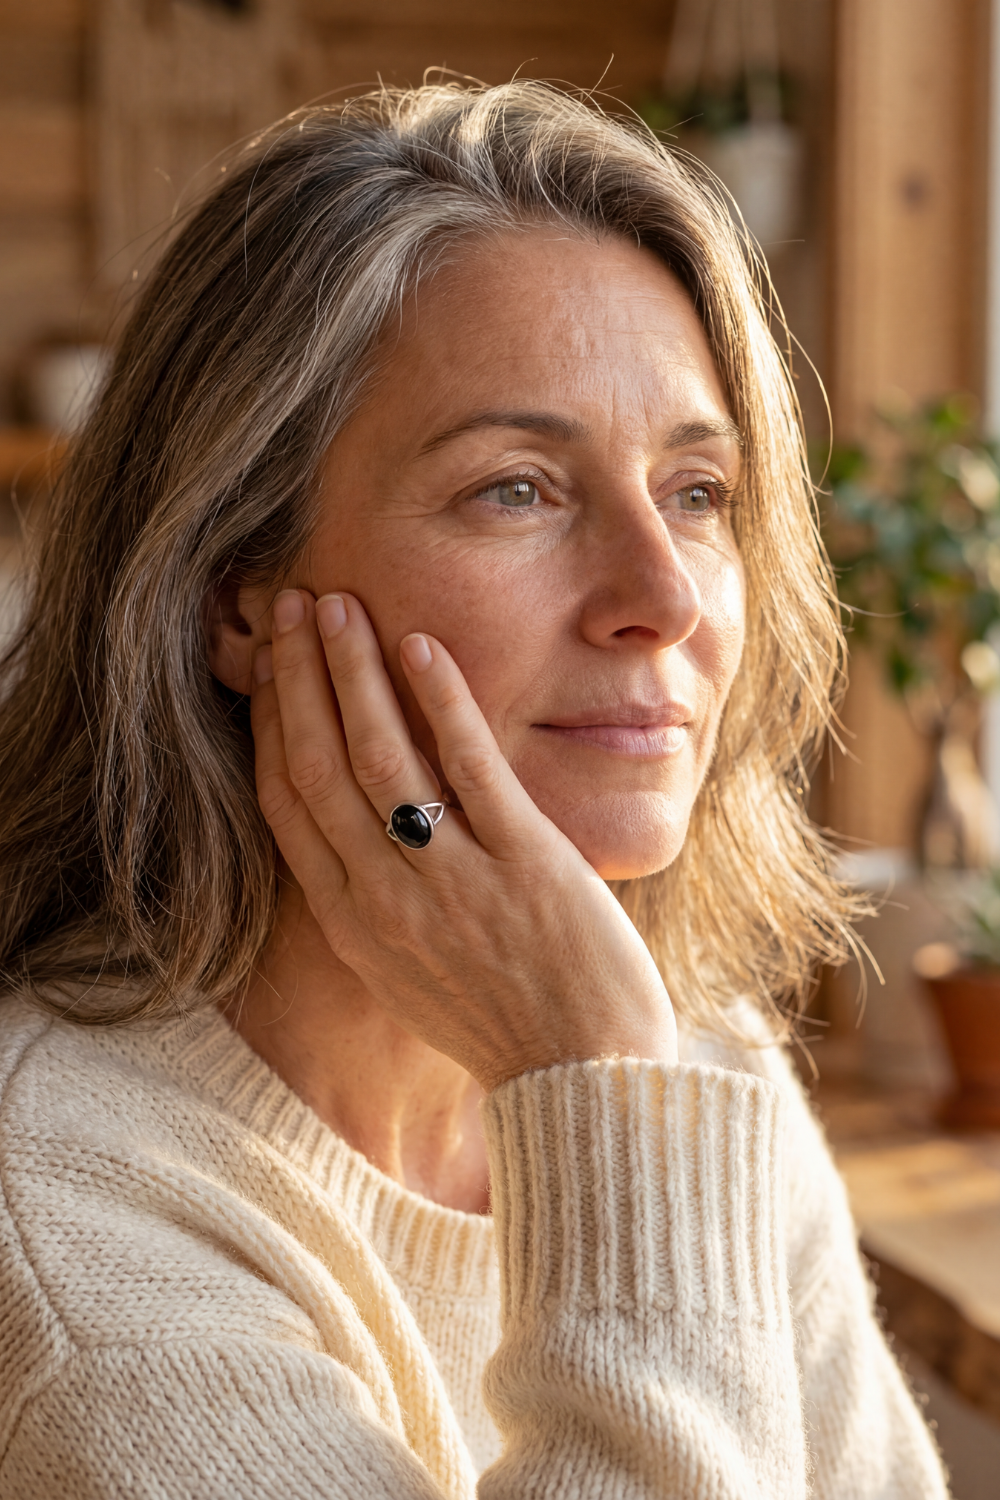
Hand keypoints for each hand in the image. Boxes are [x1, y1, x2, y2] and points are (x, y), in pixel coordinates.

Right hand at [250, 589, 676, 1090]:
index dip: (271, 726)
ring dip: (351, 671)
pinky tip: (420, 642)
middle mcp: (387, 903)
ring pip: (379, 757)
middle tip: (290, 605)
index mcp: (354, 928)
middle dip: (299, 678)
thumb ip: (376, 906)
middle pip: (319, 767)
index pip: (287, 806)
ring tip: (337, 603)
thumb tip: (359, 836)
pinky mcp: (525, 866)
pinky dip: (439, 699)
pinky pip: (469, 768)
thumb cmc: (507, 1026)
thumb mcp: (411, 976)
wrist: (588, 1084)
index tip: (270, 666)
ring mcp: (454, 883)